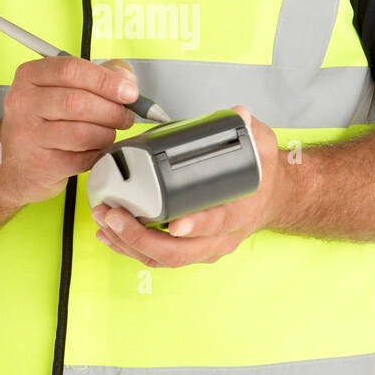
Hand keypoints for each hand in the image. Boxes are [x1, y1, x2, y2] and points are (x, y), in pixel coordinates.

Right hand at [0, 55, 138, 206]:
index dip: (106, 80)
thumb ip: (96, 77)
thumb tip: (125, 79)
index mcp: (29, 77)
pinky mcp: (40, 165)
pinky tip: (95, 150)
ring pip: (82, 132)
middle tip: (125, 116)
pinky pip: (82, 158)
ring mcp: (28, 136)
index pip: (70, 69)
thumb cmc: (43, 122)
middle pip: (77, 101)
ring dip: (107, 133)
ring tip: (109, 133)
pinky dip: (97, 154)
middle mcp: (23, 103)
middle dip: (112, 110)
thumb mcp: (60, 90)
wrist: (13, 164)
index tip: (128, 91)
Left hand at [90, 106, 280, 266]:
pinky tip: (109, 233)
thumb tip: (239, 115)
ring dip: (128, 243)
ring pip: (162, 259)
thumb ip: (249, 130)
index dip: (196, 225)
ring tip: (103, 220)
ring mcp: (203, 248)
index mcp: (239, 214)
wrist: (271, 200)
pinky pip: (156, 257)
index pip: (217, 223)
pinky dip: (130, 247)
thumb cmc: (261, 177)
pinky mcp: (188, 250)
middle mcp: (220, 238)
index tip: (174, 224)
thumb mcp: (262, 147)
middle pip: (178, 252)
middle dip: (140, 238)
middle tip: (114, 215)